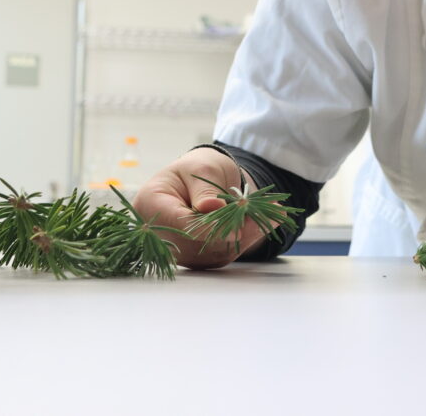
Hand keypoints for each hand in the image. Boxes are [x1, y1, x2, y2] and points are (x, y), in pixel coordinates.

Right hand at [132, 148, 267, 268]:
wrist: (203, 180)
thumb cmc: (198, 168)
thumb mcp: (202, 168)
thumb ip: (205, 189)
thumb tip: (211, 208)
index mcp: (150, 205)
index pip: (180, 223)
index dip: (209, 227)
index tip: (238, 227)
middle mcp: (161, 233)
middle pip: (199, 241)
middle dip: (237, 229)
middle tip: (272, 214)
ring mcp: (180, 249)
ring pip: (216, 251)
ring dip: (248, 235)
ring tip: (275, 213)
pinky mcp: (199, 257)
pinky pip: (225, 253)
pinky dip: (248, 238)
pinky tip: (266, 222)